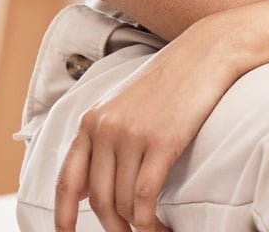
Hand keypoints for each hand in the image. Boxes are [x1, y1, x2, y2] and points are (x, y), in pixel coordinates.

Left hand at [57, 6, 268, 231]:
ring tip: (152, 230)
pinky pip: (146, 198)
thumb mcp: (124, 105)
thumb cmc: (169, 82)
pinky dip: (150, 222)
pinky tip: (161, 227)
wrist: (205, 53)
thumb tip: (89, 189)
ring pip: (123, 202)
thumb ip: (103, 140)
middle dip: (113, 227)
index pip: (68, 180)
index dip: (63, 215)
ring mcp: (130, 135)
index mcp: (91, 121)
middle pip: (99, 199)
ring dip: (137, 227)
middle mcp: (104, 128)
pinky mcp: (159, 142)